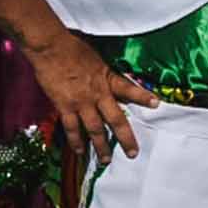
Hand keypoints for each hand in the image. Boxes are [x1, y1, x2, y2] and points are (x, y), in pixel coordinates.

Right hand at [28, 39, 157, 162]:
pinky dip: (76, 141)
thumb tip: (111, 80)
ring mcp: (81, 102)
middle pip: (116, 119)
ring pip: (95, 129)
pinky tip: (79, 151)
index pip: (130, 90)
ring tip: (106, 160)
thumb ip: (105, 74)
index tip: (157, 104)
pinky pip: (71, 128)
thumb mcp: (97, 59)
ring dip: (101, 146)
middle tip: (132, 153)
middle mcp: (98, 94)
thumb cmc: (73, 47)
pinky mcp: (64, 106)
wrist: (51, 47)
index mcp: (108, 79)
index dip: (143, 97)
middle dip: (125, 138)